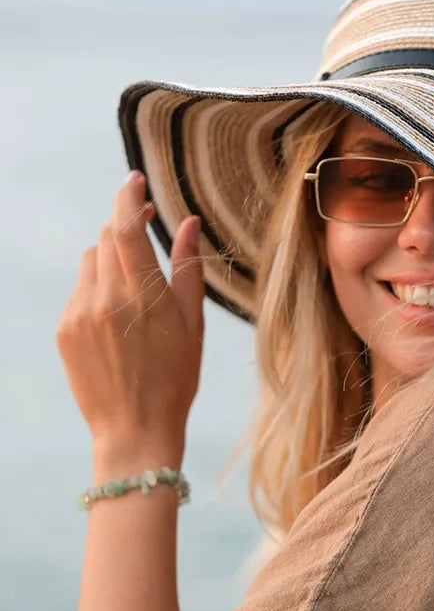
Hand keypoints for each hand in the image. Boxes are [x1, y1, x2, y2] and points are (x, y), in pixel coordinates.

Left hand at [56, 171, 204, 449]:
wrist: (135, 430)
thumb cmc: (174, 380)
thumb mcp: (192, 324)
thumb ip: (188, 268)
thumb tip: (187, 222)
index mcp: (143, 294)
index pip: (125, 224)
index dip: (128, 196)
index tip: (135, 180)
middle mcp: (106, 298)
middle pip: (107, 237)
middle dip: (125, 230)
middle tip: (144, 236)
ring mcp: (80, 313)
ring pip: (90, 262)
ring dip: (109, 261)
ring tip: (132, 294)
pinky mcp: (65, 329)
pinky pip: (79, 291)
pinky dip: (96, 292)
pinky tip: (116, 323)